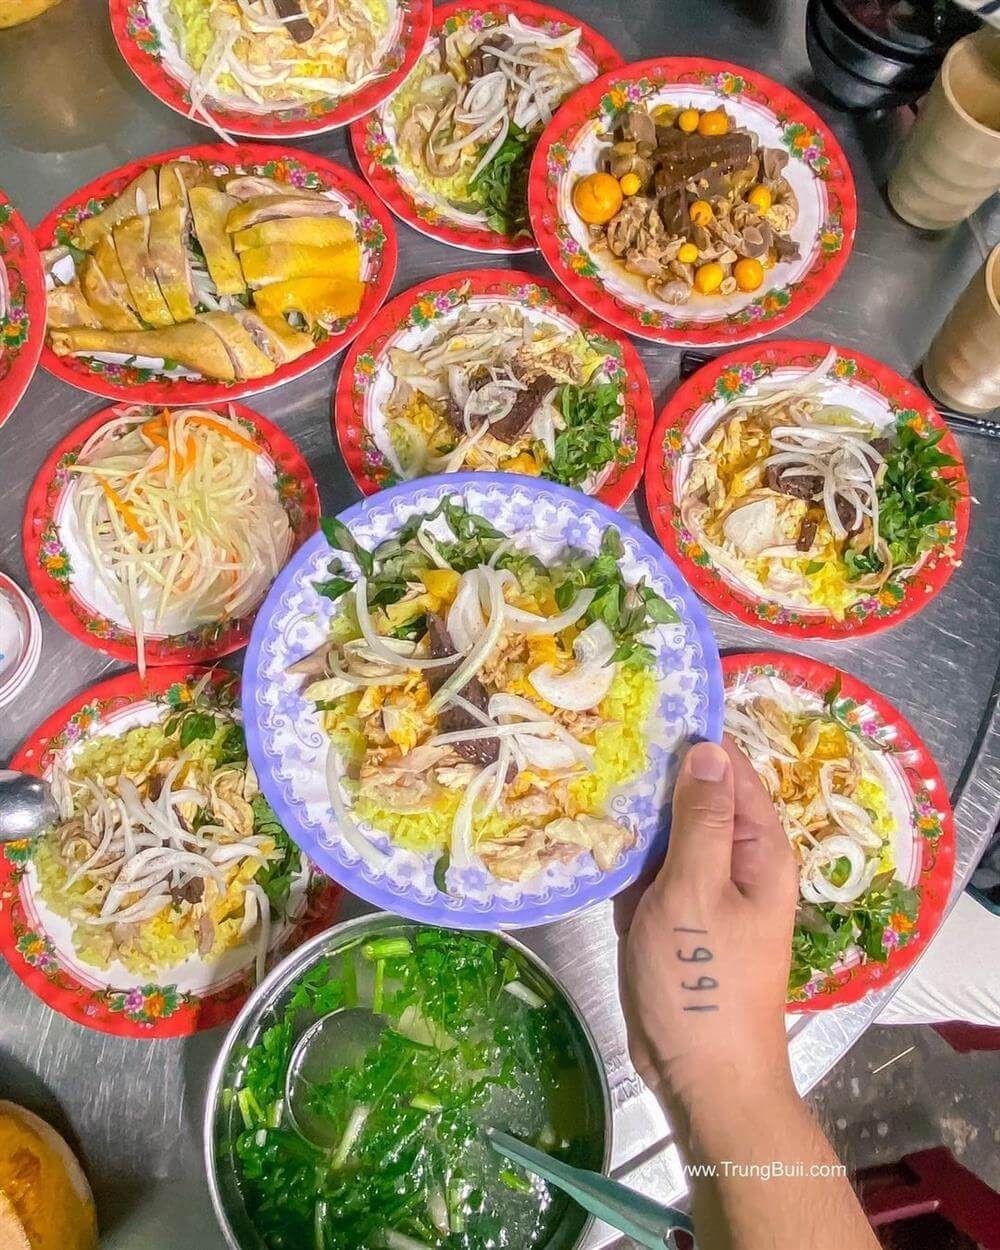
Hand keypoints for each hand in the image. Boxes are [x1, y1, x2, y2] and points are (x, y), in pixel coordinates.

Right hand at [620, 737, 798, 1110]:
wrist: (700, 1076)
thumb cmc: (702, 983)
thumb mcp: (696, 890)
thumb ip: (700, 818)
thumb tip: (706, 746)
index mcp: (759, 848)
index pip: (729, 770)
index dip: (689, 743)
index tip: (637, 716)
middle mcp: (737, 861)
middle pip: (693, 799)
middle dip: (650, 786)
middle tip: (594, 756)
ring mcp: (704, 890)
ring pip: (665, 837)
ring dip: (631, 829)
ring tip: (582, 796)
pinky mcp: (676, 917)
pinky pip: (649, 874)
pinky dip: (625, 869)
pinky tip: (590, 852)